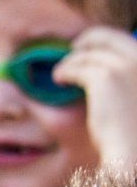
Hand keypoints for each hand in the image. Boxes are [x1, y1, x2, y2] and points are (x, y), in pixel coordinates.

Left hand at [54, 28, 136, 170]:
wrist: (133, 149)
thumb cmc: (134, 132)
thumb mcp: (136, 97)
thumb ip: (128, 82)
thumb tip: (106, 72)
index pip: (124, 38)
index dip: (103, 39)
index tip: (89, 46)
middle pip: (107, 37)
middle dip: (86, 40)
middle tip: (71, 51)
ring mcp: (126, 66)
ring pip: (88, 54)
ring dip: (71, 61)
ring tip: (60, 73)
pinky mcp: (105, 79)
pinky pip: (77, 68)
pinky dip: (64, 71)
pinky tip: (58, 79)